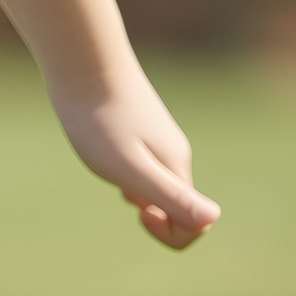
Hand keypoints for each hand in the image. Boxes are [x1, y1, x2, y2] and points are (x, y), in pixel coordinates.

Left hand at [55, 74, 219, 250]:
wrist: (83, 61)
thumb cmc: (100, 119)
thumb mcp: (130, 166)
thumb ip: (169, 194)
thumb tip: (212, 220)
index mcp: (176, 167)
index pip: (195, 223)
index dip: (169, 234)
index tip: (137, 213)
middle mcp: (174, 153)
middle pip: (178, 205)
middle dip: (153, 215)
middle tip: (119, 191)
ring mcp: (157, 137)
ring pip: (159, 184)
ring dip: (138, 195)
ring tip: (111, 171)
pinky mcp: (138, 124)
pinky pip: (143, 164)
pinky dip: (127, 174)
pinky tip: (106, 158)